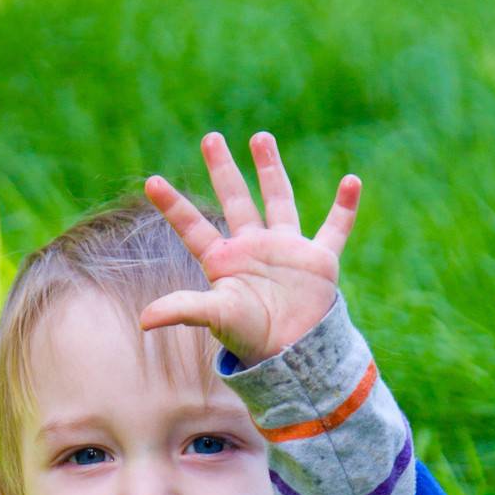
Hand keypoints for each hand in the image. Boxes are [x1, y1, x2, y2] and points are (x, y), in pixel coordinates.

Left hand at [140, 130, 360, 362]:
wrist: (294, 356)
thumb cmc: (251, 339)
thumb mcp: (216, 317)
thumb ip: (183, 309)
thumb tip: (143, 321)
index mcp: (224, 261)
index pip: (193, 227)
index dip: (172, 206)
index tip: (151, 182)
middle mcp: (253, 249)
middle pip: (235, 200)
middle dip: (223, 170)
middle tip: (210, 138)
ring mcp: (286, 250)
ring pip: (278, 201)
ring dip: (271, 169)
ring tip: (260, 138)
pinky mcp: (319, 260)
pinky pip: (335, 229)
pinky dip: (345, 208)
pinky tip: (352, 182)